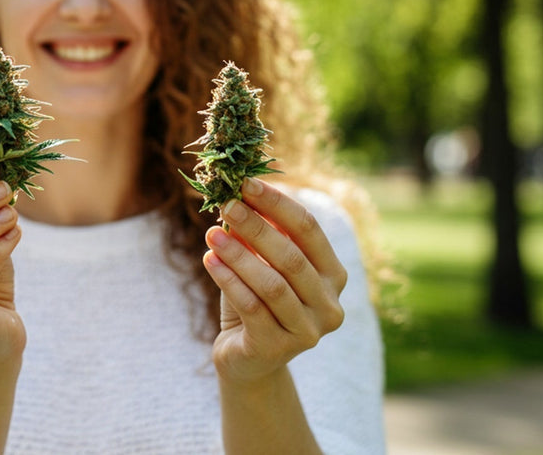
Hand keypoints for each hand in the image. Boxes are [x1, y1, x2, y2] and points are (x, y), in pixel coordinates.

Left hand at [203, 177, 346, 383]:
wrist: (246, 359)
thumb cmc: (255, 301)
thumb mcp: (260, 264)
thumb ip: (258, 234)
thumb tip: (238, 191)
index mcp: (334, 275)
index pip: (309, 230)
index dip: (277, 204)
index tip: (246, 183)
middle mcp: (330, 305)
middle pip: (292, 256)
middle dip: (256, 227)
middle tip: (226, 205)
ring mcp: (308, 331)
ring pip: (272, 284)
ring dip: (239, 254)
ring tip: (210, 234)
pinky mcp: (278, 349)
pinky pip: (251, 307)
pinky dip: (228, 280)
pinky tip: (208, 259)